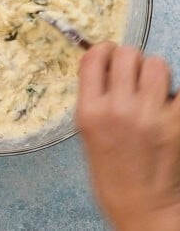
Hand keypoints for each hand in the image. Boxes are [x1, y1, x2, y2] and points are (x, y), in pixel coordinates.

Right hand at [76, 42, 179, 230]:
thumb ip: (94, 96)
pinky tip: (169, 99)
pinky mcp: (177, 124)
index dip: (102, 49)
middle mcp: (118, 110)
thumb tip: (106, 65)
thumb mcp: (86, 132)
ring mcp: (150, 116)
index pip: (94, 58)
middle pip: (126, 54)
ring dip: (153, 69)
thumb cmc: (109, 171)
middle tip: (131, 70)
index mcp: (90, 112)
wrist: (141, 207)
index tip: (108, 54)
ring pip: (156, 64)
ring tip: (152, 85)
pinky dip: (176, 91)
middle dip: (128, 57)